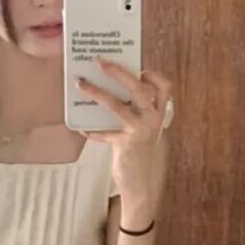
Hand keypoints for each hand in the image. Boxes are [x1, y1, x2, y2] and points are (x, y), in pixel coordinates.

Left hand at [77, 58, 172, 206]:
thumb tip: (109, 88)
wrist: (140, 183)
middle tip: (99, 61)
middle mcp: (153, 120)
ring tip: (80, 83)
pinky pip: (103, 131)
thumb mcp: (141, 129)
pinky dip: (90, 129)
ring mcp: (140, 131)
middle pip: (139, 88)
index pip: (165, 87)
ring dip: (96, 92)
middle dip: (118, 72)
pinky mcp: (125, 143)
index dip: (154, 75)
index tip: (140, 69)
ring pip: (117, 105)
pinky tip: (80, 127)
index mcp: (159, 114)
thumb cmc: (137, 152)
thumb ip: (133, 111)